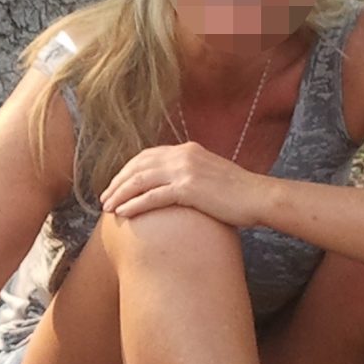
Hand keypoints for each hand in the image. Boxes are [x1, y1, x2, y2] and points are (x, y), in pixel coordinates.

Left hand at [99, 141, 271, 226]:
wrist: (259, 197)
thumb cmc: (236, 194)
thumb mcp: (208, 176)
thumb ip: (188, 175)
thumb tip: (170, 188)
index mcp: (187, 150)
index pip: (146, 156)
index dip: (126, 171)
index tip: (114, 186)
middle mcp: (183, 155)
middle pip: (138, 167)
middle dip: (117, 183)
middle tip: (104, 199)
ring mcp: (186, 170)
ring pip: (141, 181)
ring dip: (120, 195)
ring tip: (108, 208)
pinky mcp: (189, 188)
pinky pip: (153, 197)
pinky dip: (134, 205)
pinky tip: (123, 214)